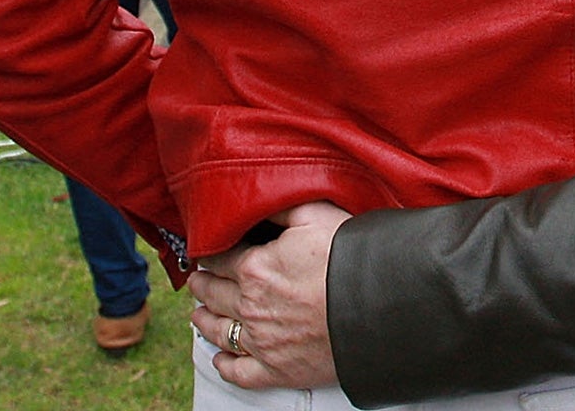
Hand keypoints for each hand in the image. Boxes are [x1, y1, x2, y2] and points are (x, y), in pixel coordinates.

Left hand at [190, 202, 350, 389]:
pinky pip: (240, 372)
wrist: (376, 306)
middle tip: (197, 280)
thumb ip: (281, 208)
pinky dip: (225, 366)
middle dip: (202, 285)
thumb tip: (261, 201)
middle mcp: (250, 307)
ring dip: (204, 322)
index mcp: (255, 268)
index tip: (207, 252)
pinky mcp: (277, 370)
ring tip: (198, 315)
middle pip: (213, 294)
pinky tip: (220, 359)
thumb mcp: (316, 215)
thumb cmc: (348, 258)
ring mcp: (261, 342)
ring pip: (219, 332)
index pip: (219, 258)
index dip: (210, 253)